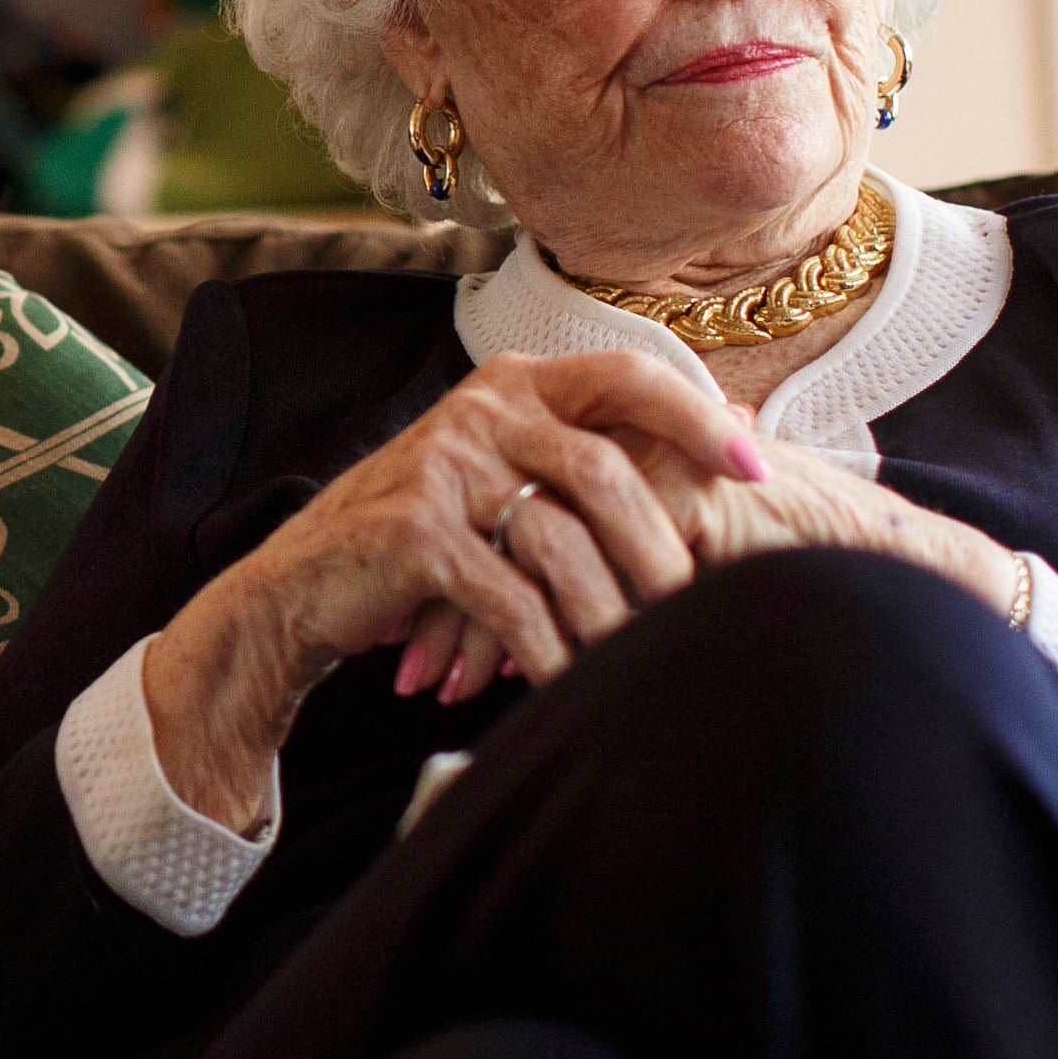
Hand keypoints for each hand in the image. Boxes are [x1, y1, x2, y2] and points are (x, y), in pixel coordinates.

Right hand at [139, 353, 762, 829]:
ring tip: (639, 658)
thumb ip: (586, 455)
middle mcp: (479, 413)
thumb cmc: (425, 539)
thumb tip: (737, 440)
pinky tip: (570, 682)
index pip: (625, 375)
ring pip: (562, 539)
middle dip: (662, 543)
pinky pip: (512, 599)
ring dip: (611, 610)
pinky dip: (550, 648)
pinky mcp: (417, 536)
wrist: (300, 589)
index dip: (696, 417)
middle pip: (603, 466)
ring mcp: (443, 469)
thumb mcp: (500, 474)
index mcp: (511, 385)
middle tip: (700, 603)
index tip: (756, 467)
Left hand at [399, 426, 1019, 696]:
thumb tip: (491, 643)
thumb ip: (583, 577)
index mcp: (604, 449)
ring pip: (527, 539)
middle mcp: (616, 442)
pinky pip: (589, 557)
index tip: (405, 642)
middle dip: (442, 603)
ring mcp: (648, 456)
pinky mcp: (682, 485)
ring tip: (434, 688)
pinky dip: (537, 627)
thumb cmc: (762, 573)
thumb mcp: (655, 574)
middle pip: (494, 520)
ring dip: (477, 622)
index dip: (445, 575)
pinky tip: (503, 683)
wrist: (875, 562)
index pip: (496, 508)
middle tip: (403, 669)